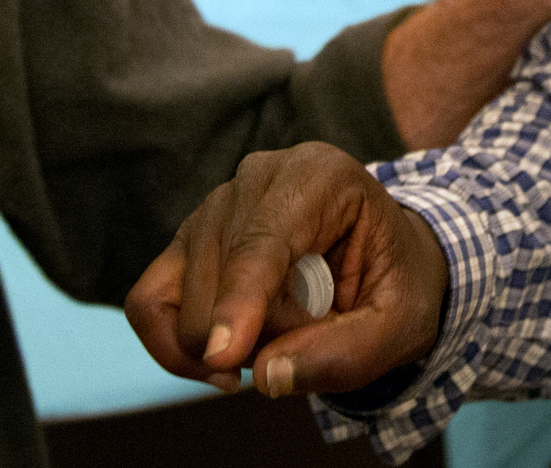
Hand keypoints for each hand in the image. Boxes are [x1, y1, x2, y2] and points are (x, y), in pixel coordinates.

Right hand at [127, 143, 448, 399]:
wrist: (386, 259)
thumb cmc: (396, 283)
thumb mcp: (401, 325)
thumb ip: (346, 353)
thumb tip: (266, 375)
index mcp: (321, 176)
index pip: (264, 240)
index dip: (240, 300)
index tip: (223, 356)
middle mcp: (259, 176)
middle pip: (219, 272)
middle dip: (254, 335)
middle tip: (305, 346)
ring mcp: (214, 203)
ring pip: (179, 294)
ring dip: (222, 343)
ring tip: (278, 342)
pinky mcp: (188, 238)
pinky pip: (148, 300)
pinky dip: (172, 344)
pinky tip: (223, 360)